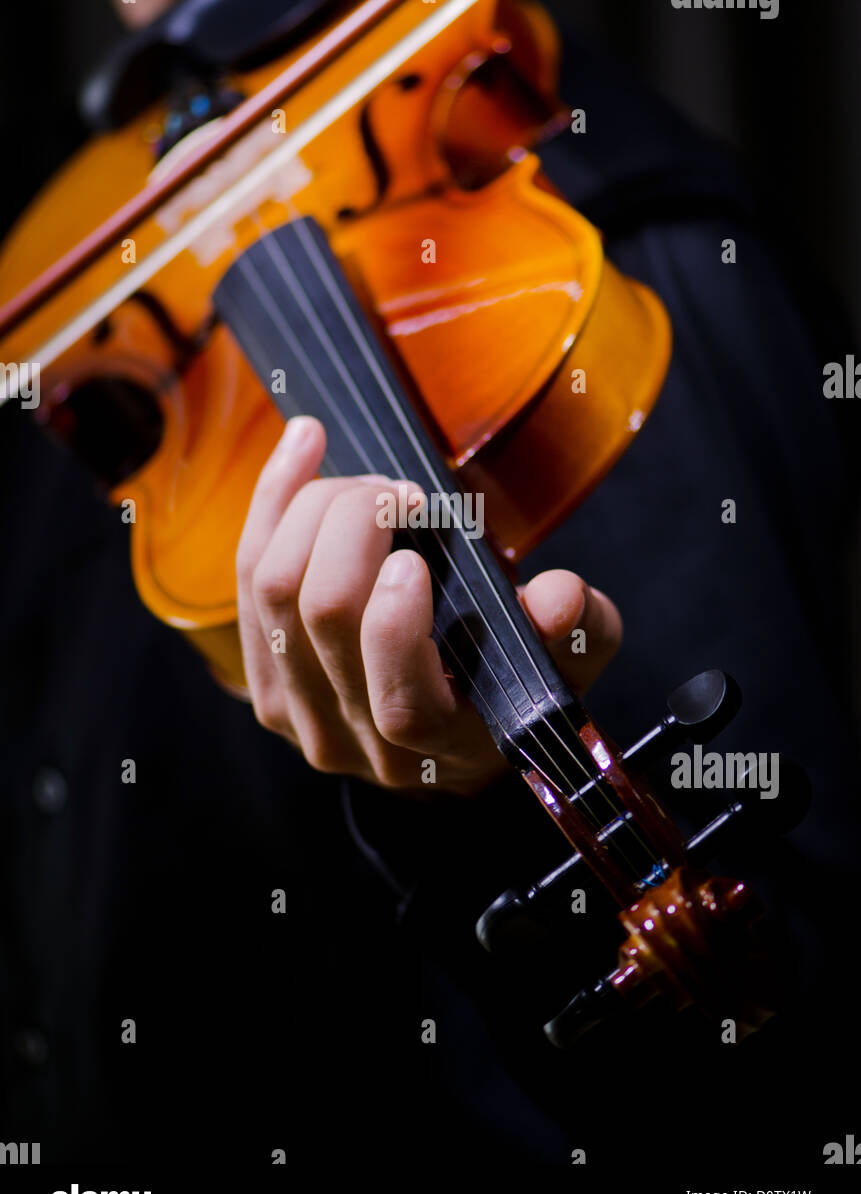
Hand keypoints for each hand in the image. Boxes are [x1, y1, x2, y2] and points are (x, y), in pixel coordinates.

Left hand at [236, 416, 622, 794]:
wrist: (442, 734)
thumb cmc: (508, 684)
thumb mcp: (564, 662)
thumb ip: (578, 631)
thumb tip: (558, 596)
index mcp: (432, 746)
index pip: (397, 701)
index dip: (396, 621)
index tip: (420, 558)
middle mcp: (351, 740)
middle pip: (320, 618)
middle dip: (354, 528)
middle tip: (401, 494)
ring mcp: (295, 713)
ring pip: (272, 591)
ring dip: (311, 508)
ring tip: (365, 480)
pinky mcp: (262, 677)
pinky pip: (247, 578)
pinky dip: (271, 502)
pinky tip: (304, 447)